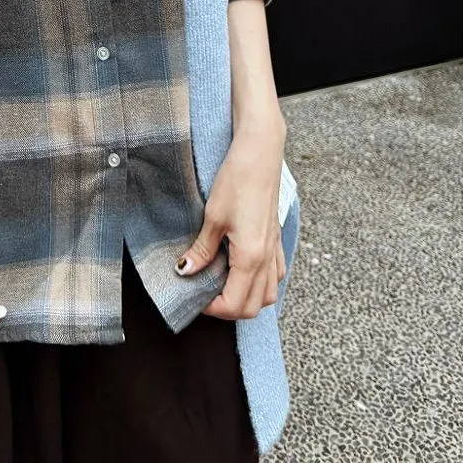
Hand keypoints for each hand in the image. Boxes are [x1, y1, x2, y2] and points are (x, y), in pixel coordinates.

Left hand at [176, 113, 286, 319]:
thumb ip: (201, 250)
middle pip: (254, 307)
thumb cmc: (237, 180)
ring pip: (268, 294)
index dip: (213, 308)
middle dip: (229, 309)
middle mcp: (268, 258)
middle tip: (205, 294)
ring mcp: (275, 249)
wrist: (260, 153)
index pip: (235, 305)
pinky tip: (243, 269)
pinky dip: (260, 282)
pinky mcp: (276, 238)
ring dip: (247, 297)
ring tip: (223, 283)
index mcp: (251, 257)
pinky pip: (275, 275)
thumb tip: (185, 271)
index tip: (195, 296)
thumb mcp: (213, 217)